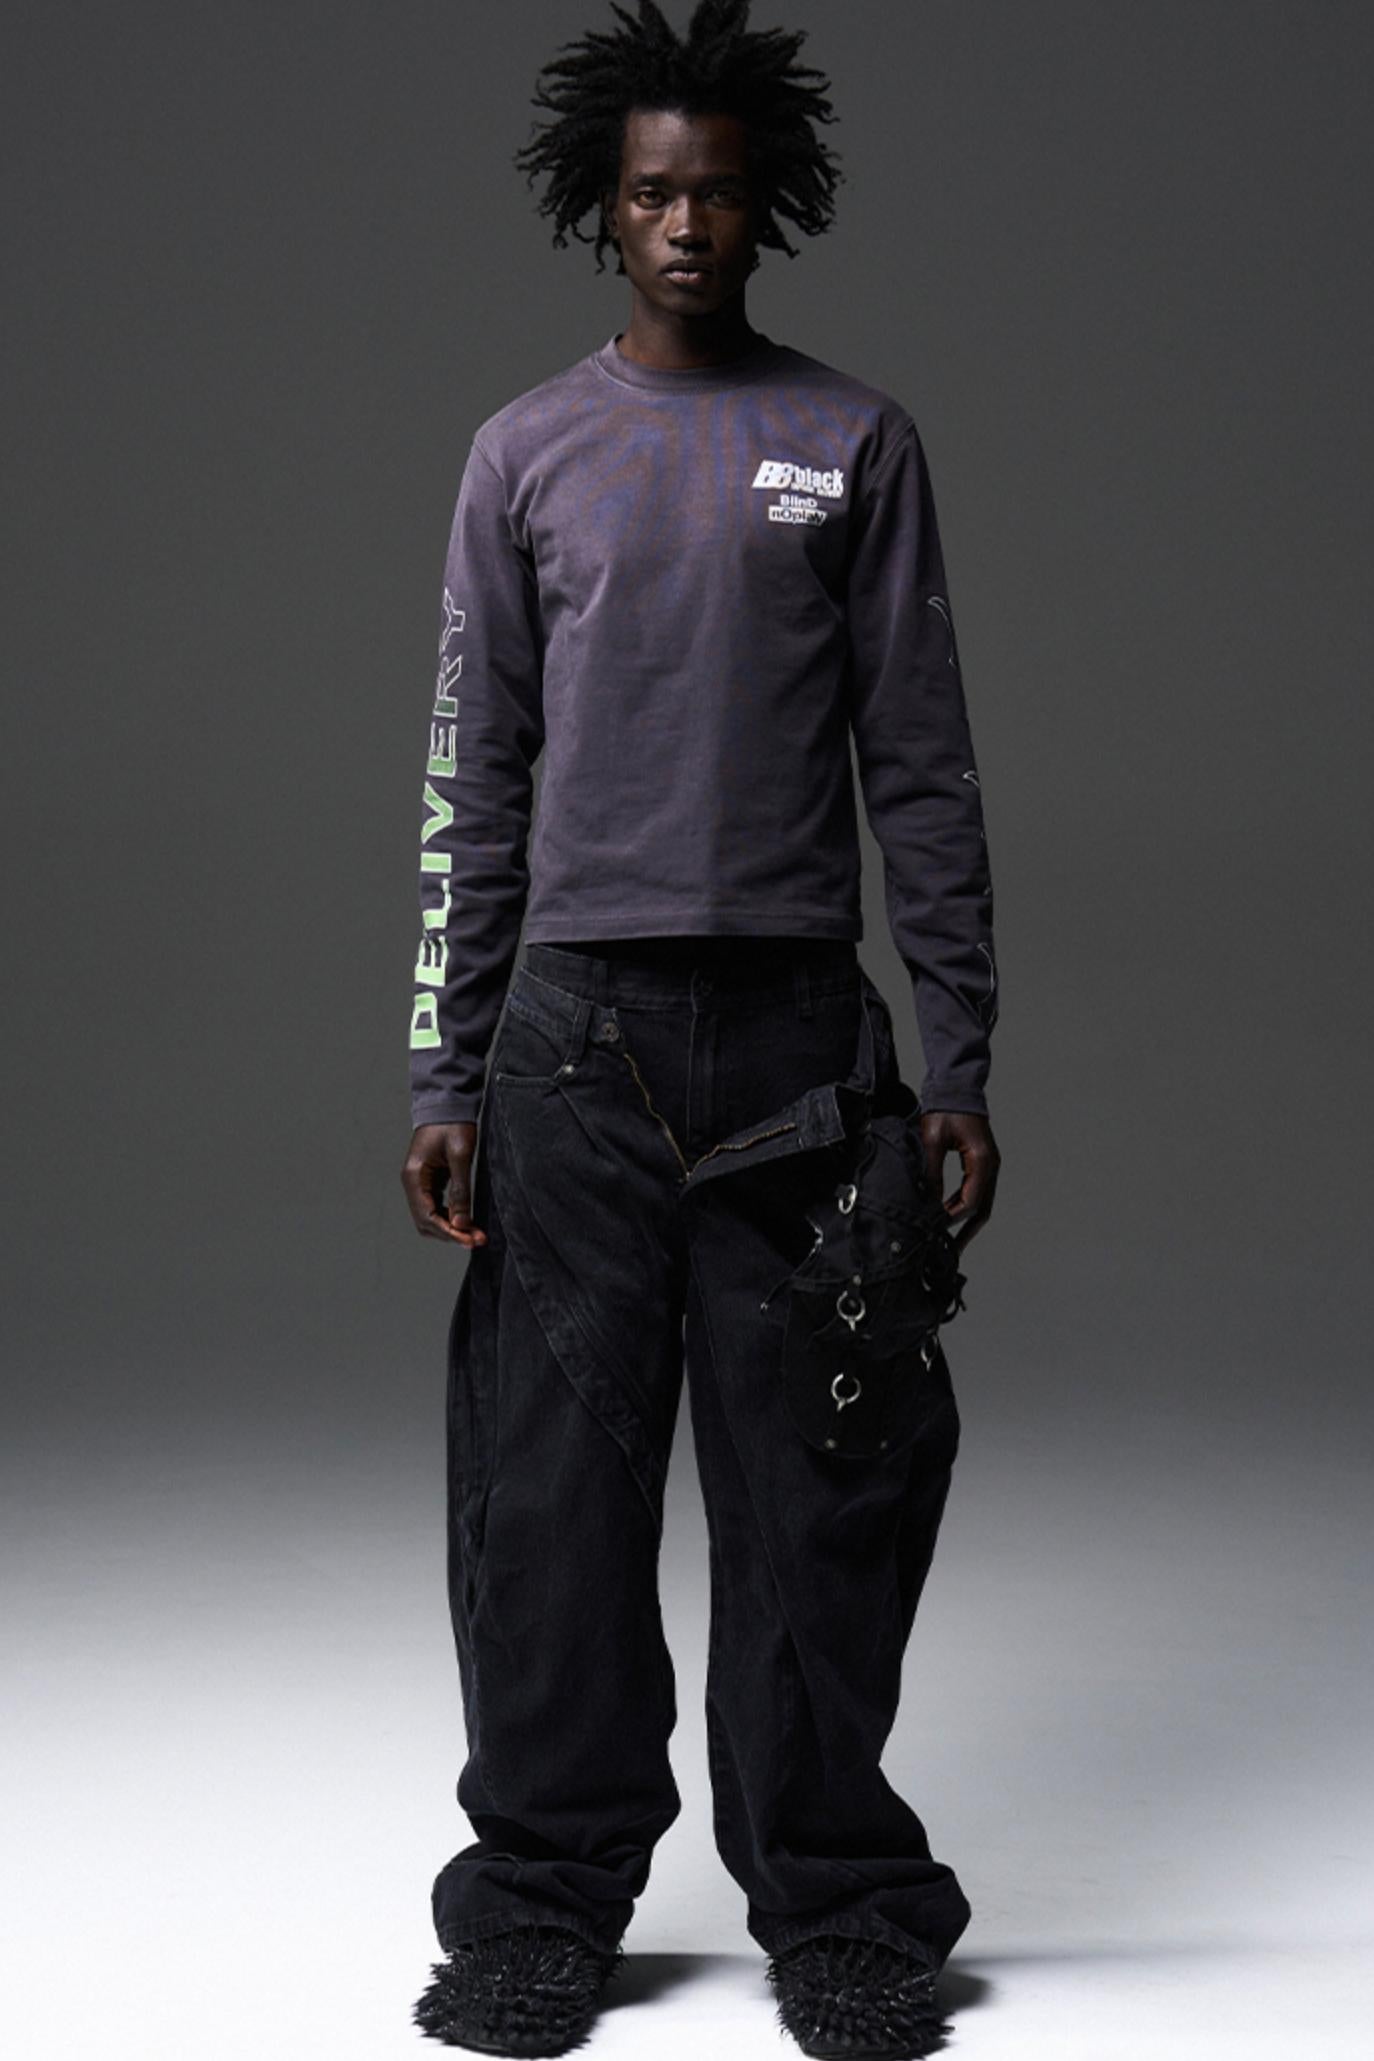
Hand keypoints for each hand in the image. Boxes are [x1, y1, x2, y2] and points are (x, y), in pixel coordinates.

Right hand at [401, 1122, 487, 1247]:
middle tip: (477, 1240)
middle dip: (451, 1234)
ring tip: (475, 1234)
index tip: (470, 1240)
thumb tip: (461, 1223)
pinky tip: (467, 1220)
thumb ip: (461, 1191)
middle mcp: (413, 1182)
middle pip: (426, 1222)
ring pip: (431, 1217)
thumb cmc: (453, 1124)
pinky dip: (450, 1217)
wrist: (448, 1102)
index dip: (449, 1232)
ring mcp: (420, 1182)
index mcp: (414, 1177)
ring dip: (451, 1228)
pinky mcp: (430, 1180)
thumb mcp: (461, 1155)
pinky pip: (437, 1207)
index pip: (427, 1216)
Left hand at [919, 1110, 998, 1251]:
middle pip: (982, 1208)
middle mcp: (991, 1166)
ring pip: (981, 1202)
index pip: (970, 1201)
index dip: (951, 1218)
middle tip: (951, 1252)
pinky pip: (976, 1191)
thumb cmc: (945, 1109)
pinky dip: (964, 1205)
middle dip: (967, 1231)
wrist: (956, 1087)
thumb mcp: (932, 1140)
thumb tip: (926, 1201)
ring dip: (966, 1220)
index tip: (933, 1227)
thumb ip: (930, 1171)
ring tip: (949, 1239)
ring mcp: (989, 1165)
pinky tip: (949, 1214)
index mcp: (982, 1161)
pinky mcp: (981, 1162)